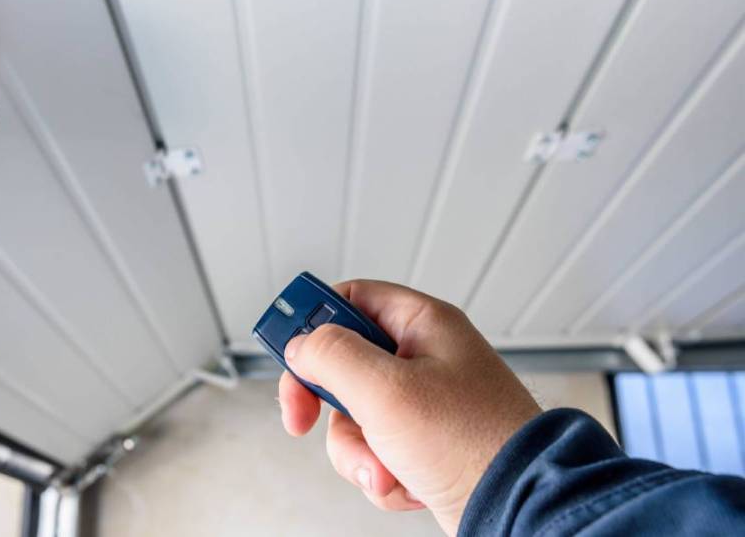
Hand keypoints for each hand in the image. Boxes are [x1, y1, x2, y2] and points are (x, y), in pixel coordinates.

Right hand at [278, 280, 539, 534]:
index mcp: (423, 325)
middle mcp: (425, 359)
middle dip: (330, 406)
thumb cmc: (473, 443)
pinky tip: (407, 483)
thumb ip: (331, 356)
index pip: (351, 299)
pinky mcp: (423, 445)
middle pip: (342, 365)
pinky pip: (375, 451)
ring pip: (353, 417)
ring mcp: (424, 405)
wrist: (520, 506)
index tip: (286, 351)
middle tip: (305, 418)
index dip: (312, 321)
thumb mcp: (385, 389)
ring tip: (386, 467)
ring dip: (358, 450)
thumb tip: (300, 345)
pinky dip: (381, 473)